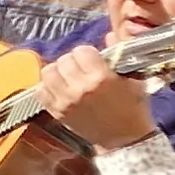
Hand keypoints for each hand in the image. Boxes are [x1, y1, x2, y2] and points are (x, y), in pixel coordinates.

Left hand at [38, 47, 153, 150]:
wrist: (123, 139)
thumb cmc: (132, 107)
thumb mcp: (134, 79)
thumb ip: (121, 54)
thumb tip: (109, 36)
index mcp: (101, 78)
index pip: (82, 51)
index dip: (88, 53)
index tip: (93, 59)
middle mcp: (80, 88)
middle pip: (64, 60)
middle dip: (73, 61)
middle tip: (80, 68)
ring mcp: (65, 101)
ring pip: (48, 72)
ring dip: (58, 71)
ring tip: (68, 77)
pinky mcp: (56, 112)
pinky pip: (40, 91)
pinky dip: (47, 86)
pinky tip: (59, 88)